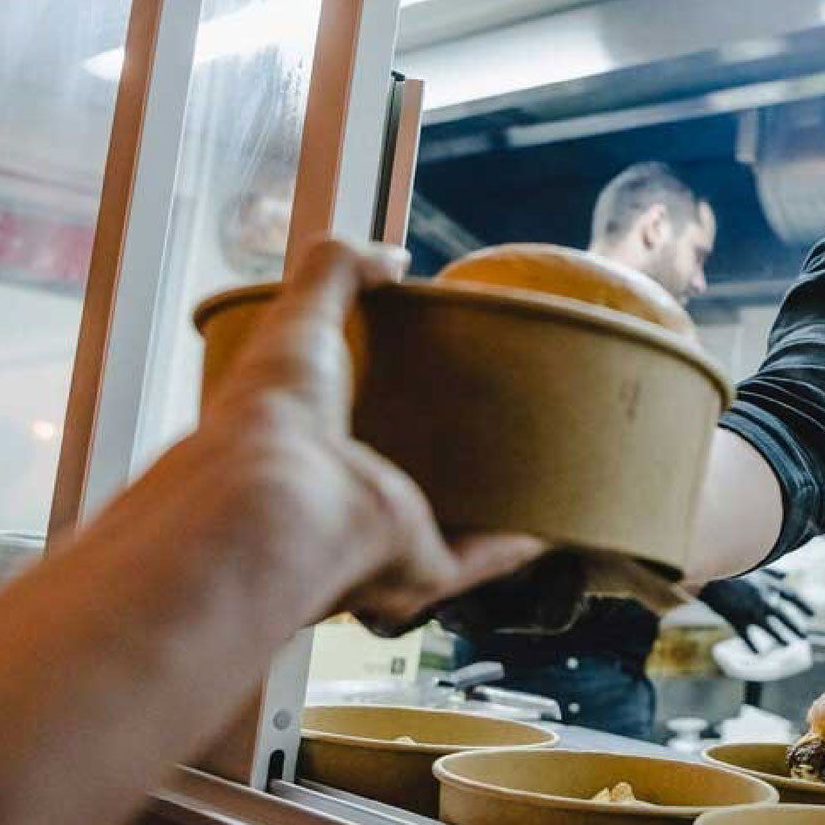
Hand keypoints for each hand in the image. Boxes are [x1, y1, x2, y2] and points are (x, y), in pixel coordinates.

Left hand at [202, 237, 544, 633]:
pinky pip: (481, 558)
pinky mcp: (421, 569)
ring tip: (516, 465)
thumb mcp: (298, 318)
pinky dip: (517, 543)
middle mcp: (328, 507)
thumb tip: (390, 255)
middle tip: (464, 417)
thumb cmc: (274, 417)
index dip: (353, 403)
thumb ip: (334, 272)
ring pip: (433, 528)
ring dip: (471, 507)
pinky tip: (551, 521)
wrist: (283, 506)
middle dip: (416, 459)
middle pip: (381, 481)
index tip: (394, 375)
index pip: (322, 429)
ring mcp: (373, 544)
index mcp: (288, 452)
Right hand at [699, 571, 814, 652]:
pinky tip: (760, 653)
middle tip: (805, 636)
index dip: (804, 605)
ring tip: (789, 645)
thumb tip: (786, 575)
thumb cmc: (732, 569)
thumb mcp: (756, 568)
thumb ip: (772, 574)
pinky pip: (747, 636)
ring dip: (781, 637)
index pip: (792, 596)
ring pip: (770, 628)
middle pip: (784, 615)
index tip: (814, 614)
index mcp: (769, 584)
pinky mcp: (737, 619)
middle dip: (795, 626)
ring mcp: (751, 610)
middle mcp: (763, 598)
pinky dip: (753, 645)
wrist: (710, 574)